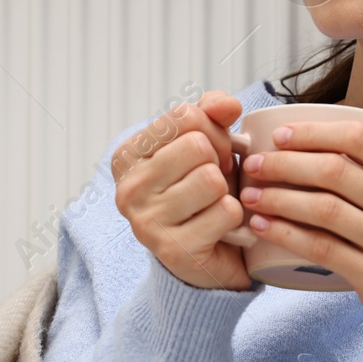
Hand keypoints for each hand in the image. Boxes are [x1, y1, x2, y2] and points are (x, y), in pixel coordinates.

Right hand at [112, 90, 254, 291]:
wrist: (208, 257)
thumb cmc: (203, 195)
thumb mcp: (205, 145)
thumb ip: (212, 114)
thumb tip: (227, 104)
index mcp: (128, 156)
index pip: (185, 116)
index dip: (213, 133)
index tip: (208, 156)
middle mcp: (128, 188)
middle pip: (197, 146)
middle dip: (220, 162)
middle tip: (214, 184)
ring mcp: (146, 221)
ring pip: (211, 179)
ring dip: (226, 192)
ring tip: (214, 205)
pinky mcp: (173, 250)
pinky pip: (226, 211)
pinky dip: (234, 219)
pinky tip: (220, 229)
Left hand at [235, 115, 362, 344]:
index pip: (360, 139)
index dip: (314, 133)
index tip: (279, 136)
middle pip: (336, 171)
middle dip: (285, 163)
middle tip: (253, 164)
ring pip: (324, 209)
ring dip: (279, 198)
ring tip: (249, 195)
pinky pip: (322, 248)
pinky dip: (286, 234)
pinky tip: (262, 226)